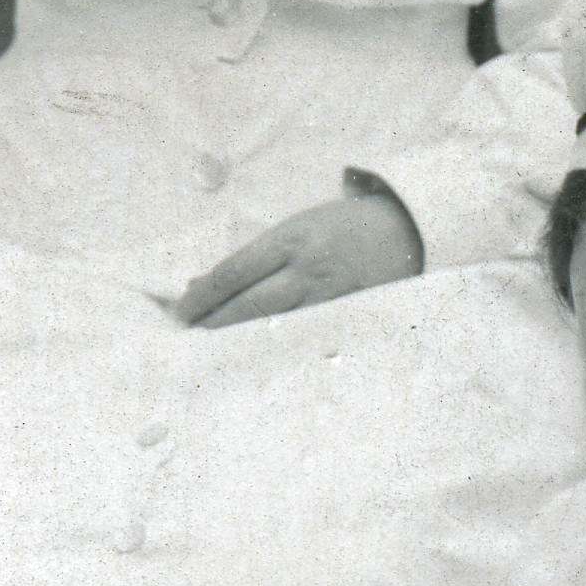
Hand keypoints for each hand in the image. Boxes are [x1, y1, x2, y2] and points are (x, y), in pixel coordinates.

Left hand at [175, 187, 424, 331]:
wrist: (404, 231)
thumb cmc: (340, 227)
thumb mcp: (294, 228)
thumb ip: (252, 256)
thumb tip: (202, 284)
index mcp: (290, 239)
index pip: (233, 272)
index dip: (202, 297)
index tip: (180, 312)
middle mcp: (306, 268)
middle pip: (248, 304)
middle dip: (214, 324)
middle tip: (188, 340)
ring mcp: (328, 297)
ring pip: (273, 327)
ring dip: (239, 340)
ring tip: (211, 353)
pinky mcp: (345, 318)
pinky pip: (302, 338)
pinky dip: (273, 348)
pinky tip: (254, 358)